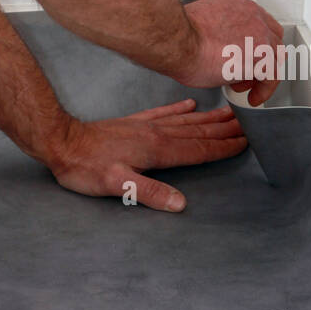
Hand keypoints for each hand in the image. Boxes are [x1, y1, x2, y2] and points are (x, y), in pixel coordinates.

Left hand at [48, 99, 246, 210]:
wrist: (60, 142)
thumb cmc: (85, 167)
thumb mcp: (115, 185)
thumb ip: (148, 193)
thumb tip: (180, 204)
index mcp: (157, 149)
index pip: (199, 149)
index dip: (223, 147)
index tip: (247, 141)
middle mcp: (155, 133)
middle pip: (198, 131)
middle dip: (225, 128)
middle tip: (250, 122)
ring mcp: (145, 126)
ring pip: (185, 121)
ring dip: (209, 118)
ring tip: (230, 112)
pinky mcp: (133, 123)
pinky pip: (163, 113)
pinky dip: (179, 109)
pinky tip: (189, 105)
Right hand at [175, 0, 284, 105]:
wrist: (179, 44)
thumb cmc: (178, 37)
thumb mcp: (197, 24)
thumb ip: (212, 30)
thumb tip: (212, 45)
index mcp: (232, 2)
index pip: (253, 20)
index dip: (250, 39)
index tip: (242, 50)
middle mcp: (249, 13)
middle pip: (269, 35)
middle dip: (260, 55)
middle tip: (247, 69)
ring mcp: (259, 33)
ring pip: (273, 55)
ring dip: (261, 72)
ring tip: (247, 85)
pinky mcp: (262, 56)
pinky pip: (271, 76)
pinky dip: (264, 90)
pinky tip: (254, 97)